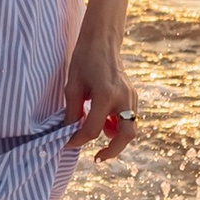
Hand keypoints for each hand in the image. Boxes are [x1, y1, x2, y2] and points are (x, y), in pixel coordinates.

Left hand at [65, 27, 136, 154]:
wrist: (102, 41)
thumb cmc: (84, 60)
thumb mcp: (72, 86)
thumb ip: (73, 112)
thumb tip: (70, 133)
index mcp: (106, 95)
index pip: (93, 129)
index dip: (77, 140)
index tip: (66, 144)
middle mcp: (123, 98)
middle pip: (126, 136)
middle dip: (112, 151)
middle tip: (97, 158)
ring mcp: (132, 97)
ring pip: (131, 129)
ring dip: (115, 137)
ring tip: (98, 130)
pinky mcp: (133, 96)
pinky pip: (130, 119)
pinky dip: (118, 126)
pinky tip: (104, 120)